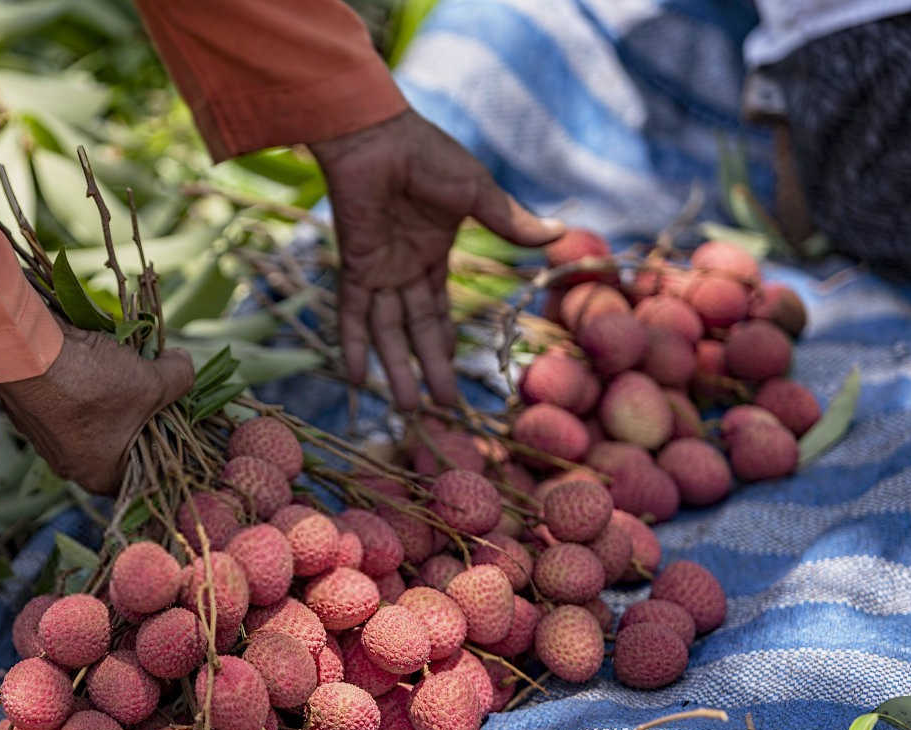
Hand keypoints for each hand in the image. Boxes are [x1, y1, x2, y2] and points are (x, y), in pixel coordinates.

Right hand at [0, 319, 192, 493]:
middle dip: (137, 417)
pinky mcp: (29, 415)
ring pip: (90, 424)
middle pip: (118, 446)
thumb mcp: (153, 380)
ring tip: (119, 369)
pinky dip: (79, 387)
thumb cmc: (94, 381)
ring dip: (108, 399)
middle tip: (151, 389)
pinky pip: (65, 407)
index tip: (173, 418)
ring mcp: (45, 442)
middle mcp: (70, 467)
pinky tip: (88, 363)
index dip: (164, 445)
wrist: (27, 353)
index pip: (144, 474)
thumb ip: (180, 378)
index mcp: (100, 475)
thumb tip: (184, 366)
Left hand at [311, 110, 564, 408]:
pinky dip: (352, 344)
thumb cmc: (427, 154)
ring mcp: (378, 270)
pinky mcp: (355, 265)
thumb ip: (508, 220)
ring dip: (397, 369)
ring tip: (408, 411)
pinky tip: (356, 378)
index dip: (446, 348)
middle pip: (416, 333)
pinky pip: (352, 313)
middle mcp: (403, 270)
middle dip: (428, 372)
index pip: (438, 313)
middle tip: (439, 414)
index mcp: (432, 255)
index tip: (456, 383)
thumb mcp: (476, 192)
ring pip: (387, 332)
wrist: (376, 134)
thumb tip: (558, 236)